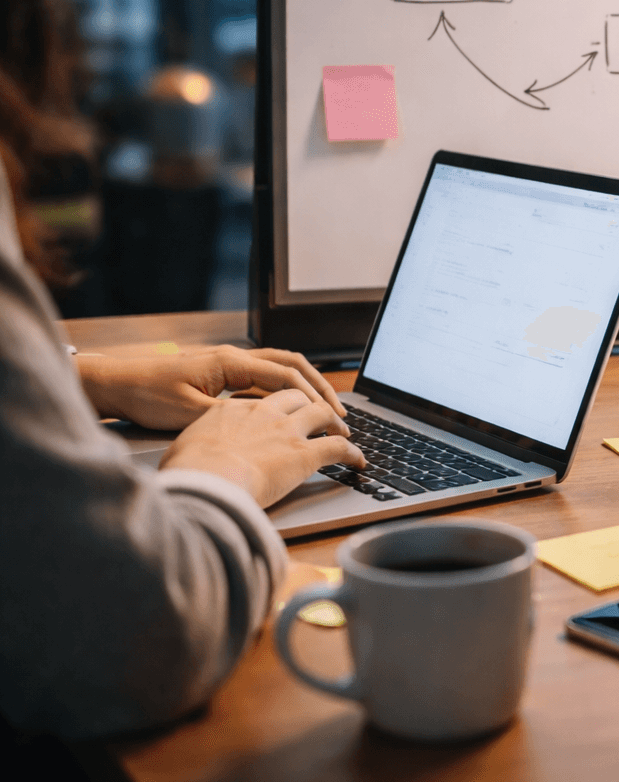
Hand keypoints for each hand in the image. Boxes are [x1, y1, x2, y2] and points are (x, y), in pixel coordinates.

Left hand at [76, 345, 346, 430]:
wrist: (115, 383)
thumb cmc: (147, 396)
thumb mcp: (190, 413)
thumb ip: (232, 416)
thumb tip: (268, 424)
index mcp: (230, 363)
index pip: (286, 376)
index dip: (314, 397)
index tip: (333, 417)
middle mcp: (233, 357)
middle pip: (291, 363)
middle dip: (320, 386)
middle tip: (340, 412)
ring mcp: (227, 362)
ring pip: (279, 366)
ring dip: (305, 384)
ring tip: (323, 407)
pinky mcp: (219, 372)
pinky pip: (263, 374)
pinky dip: (284, 387)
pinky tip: (289, 406)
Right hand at [159, 389, 366, 507]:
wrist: (203, 481)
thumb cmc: (186, 472)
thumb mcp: (183, 449)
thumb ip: (196, 447)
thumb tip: (190, 460)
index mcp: (232, 411)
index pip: (260, 401)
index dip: (273, 408)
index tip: (278, 417)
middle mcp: (263, 414)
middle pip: (295, 397)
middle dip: (309, 405)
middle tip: (318, 418)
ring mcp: (286, 431)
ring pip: (321, 413)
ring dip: (335, 422)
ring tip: (343, 433)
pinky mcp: (304, 453)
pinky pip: (338, 447)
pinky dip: (353, 453)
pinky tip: (359, 461)